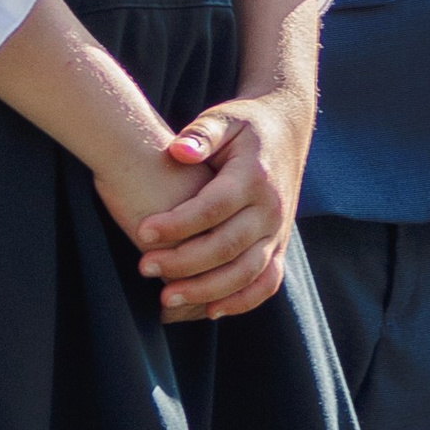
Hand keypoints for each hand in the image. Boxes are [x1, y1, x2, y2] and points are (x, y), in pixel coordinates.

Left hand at [127, 86, 313, 321]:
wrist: (287, 131)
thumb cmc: (244, 125)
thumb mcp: (224, 119)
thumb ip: (202, 133)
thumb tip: (178, 150)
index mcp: (255, 176)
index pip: (214, 207)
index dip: (178, 223)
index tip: (142, 231)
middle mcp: (271, 208)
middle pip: (228, 246)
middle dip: (184, 262)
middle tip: (144, 268)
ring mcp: (279, 231)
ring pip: (247, 272)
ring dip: (207, 290)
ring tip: (167, 298)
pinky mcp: (280, 245)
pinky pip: (267, 282)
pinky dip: (242, 302)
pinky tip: (209, 310)